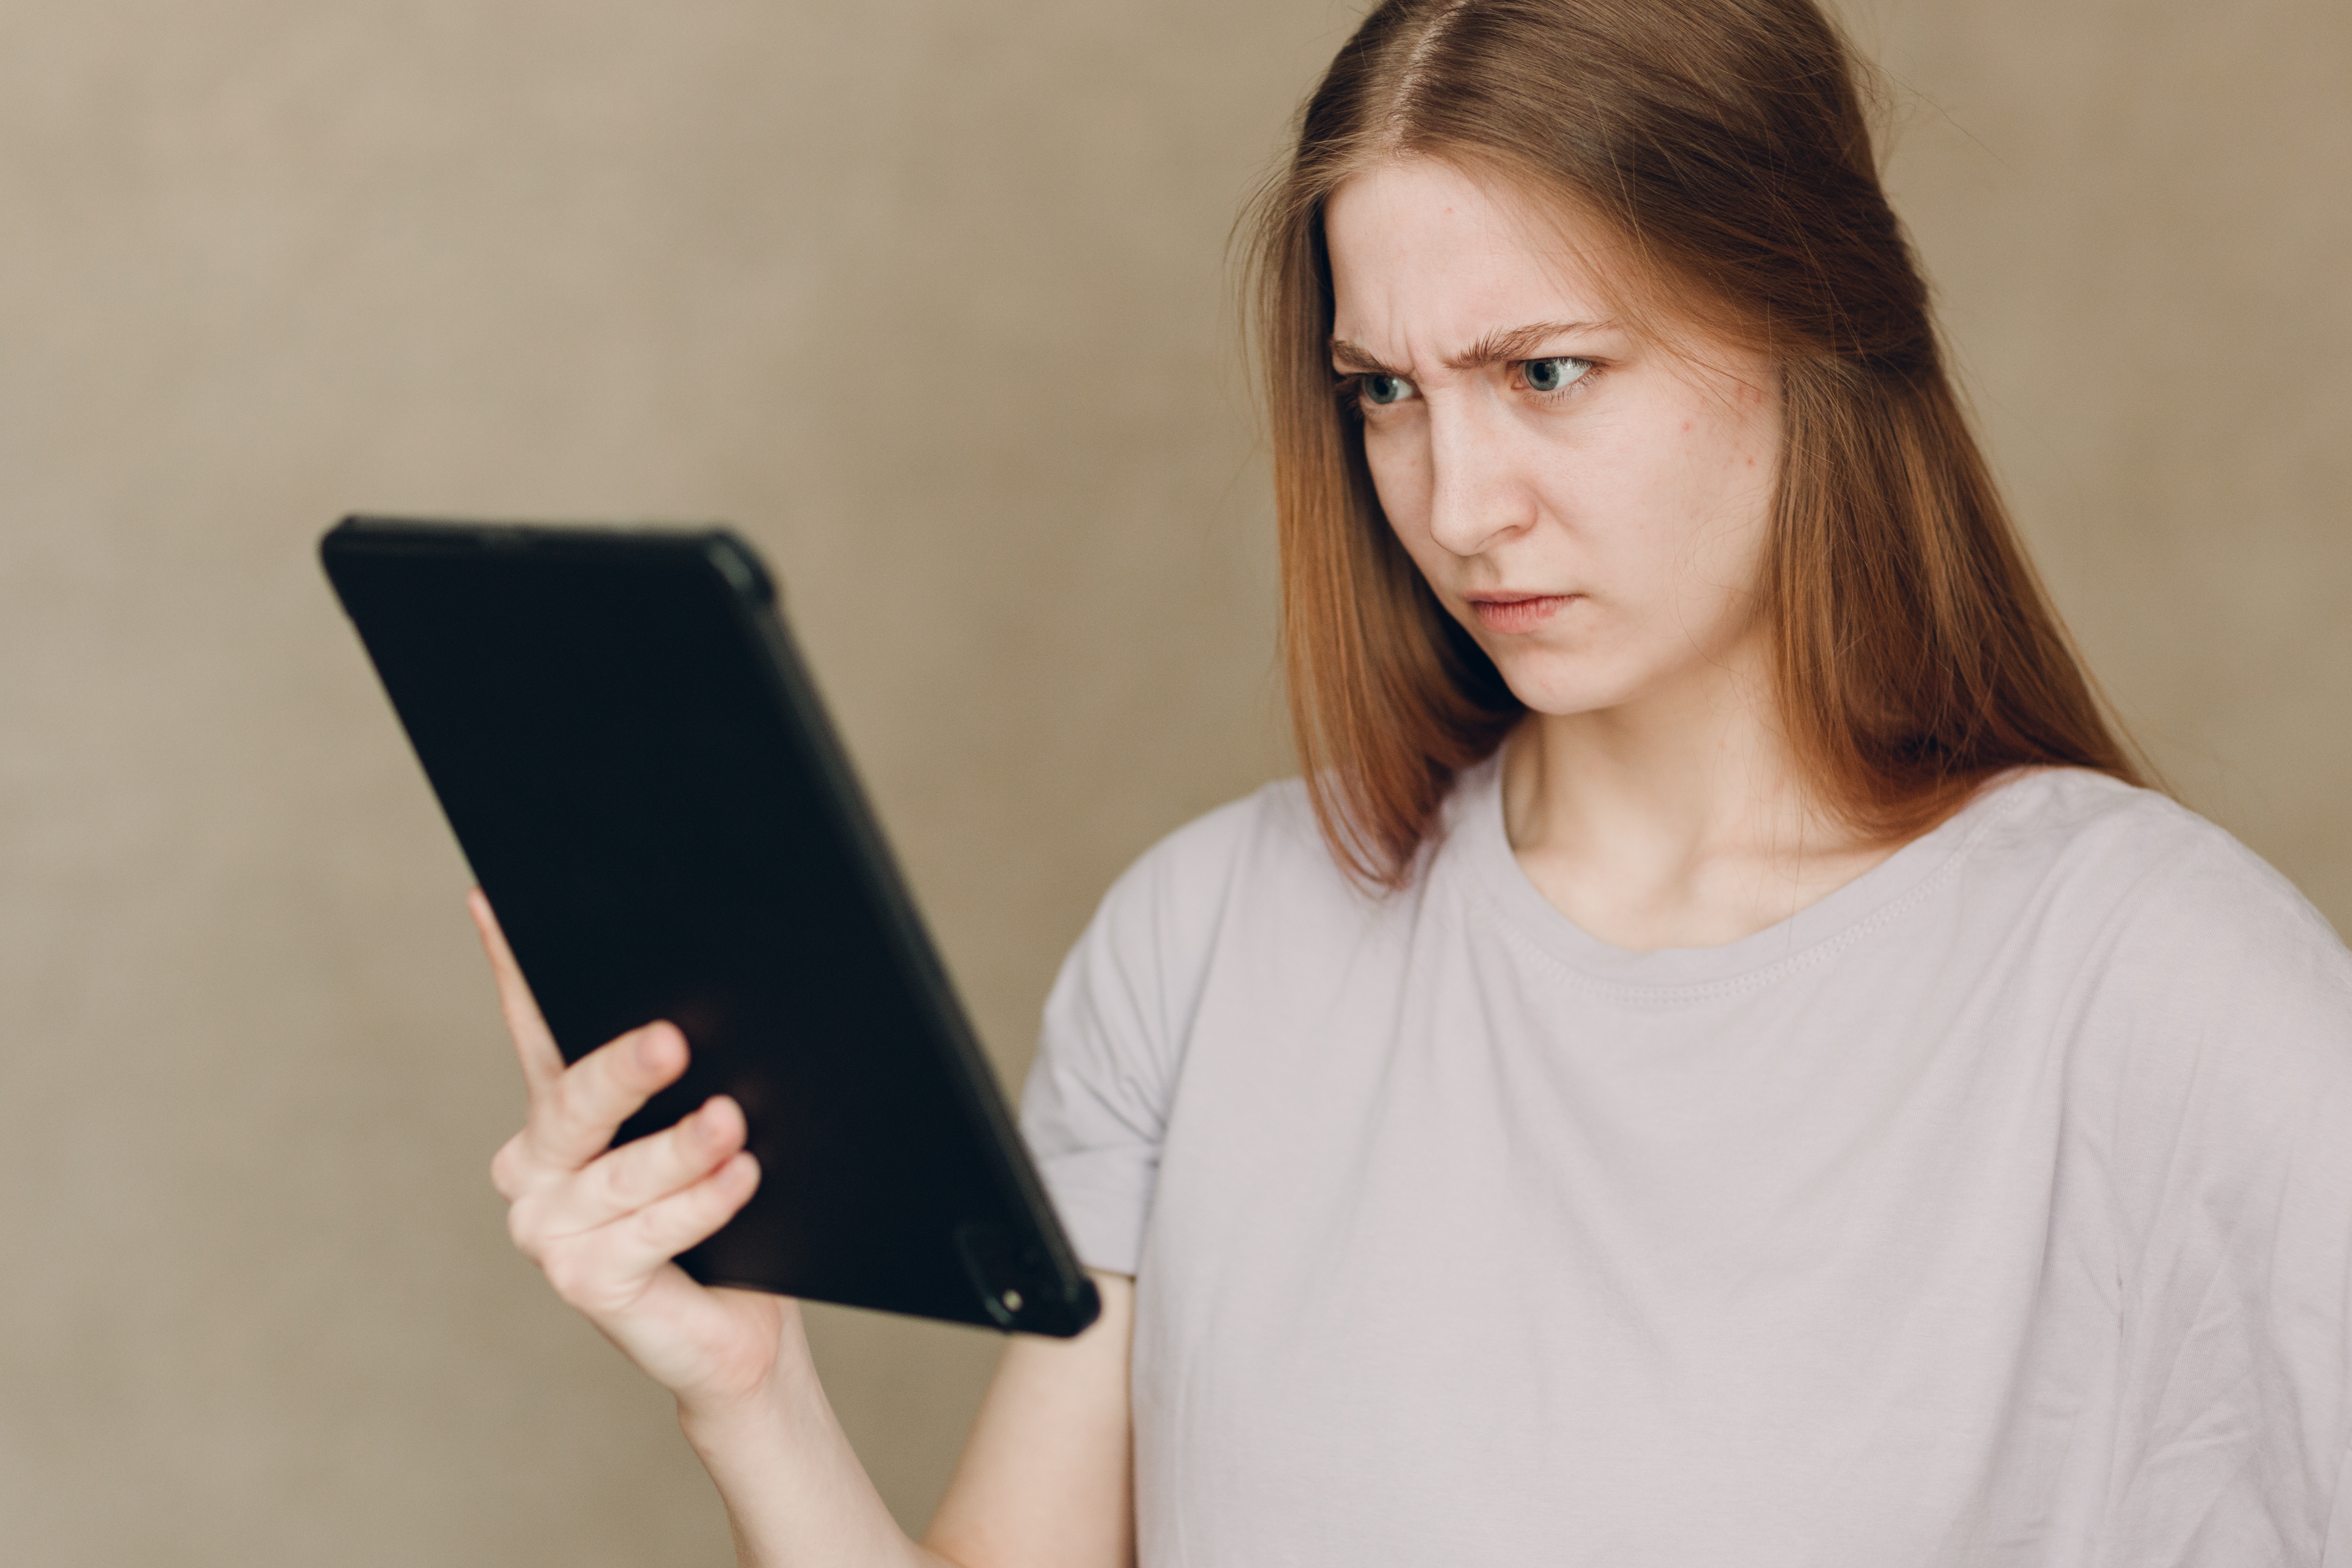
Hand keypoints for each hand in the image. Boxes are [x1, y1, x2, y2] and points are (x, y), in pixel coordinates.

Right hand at [472, 890, 800, 1415]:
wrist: (736, 1325)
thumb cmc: (726, 1215)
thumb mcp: (703, 1131)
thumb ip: (688, 1079)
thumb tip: (705, 1006)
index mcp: (557, 1117)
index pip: (536, 1029)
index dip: (512, 966)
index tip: (496, 902)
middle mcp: (536, 1167)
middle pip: (574, 1100)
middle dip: (624, 1069)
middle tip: (671, 1039)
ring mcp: (549, 1228)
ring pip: (621, 1172)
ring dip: (682, 1147)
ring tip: (731, 1123)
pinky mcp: (583, 1281)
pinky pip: (648, 1232)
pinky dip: (701, 1203)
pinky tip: (739, 1178)